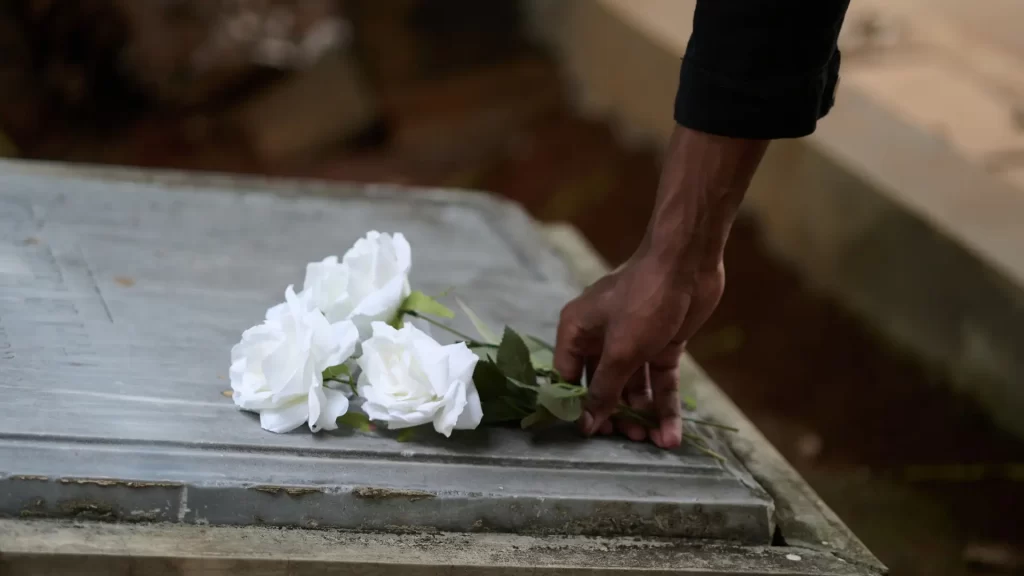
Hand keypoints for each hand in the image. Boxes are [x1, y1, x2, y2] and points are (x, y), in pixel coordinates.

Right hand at [554, 126, 767, 447]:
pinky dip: (664, 405)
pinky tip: (672, 434)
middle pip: (602, 386)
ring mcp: (632, 341)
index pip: (567, 378)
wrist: (688, 264)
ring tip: (652, 441)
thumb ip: (603, 390)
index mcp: (576, 331)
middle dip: (616, 414)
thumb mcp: (620, 351)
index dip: (577, 407)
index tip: (589, 437)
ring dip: (642, 414)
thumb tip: (586, 425)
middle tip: (628, 439)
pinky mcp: (660, 344)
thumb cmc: (644, 301)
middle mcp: (600, 338)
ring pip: (633, 387)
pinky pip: (658, 381)